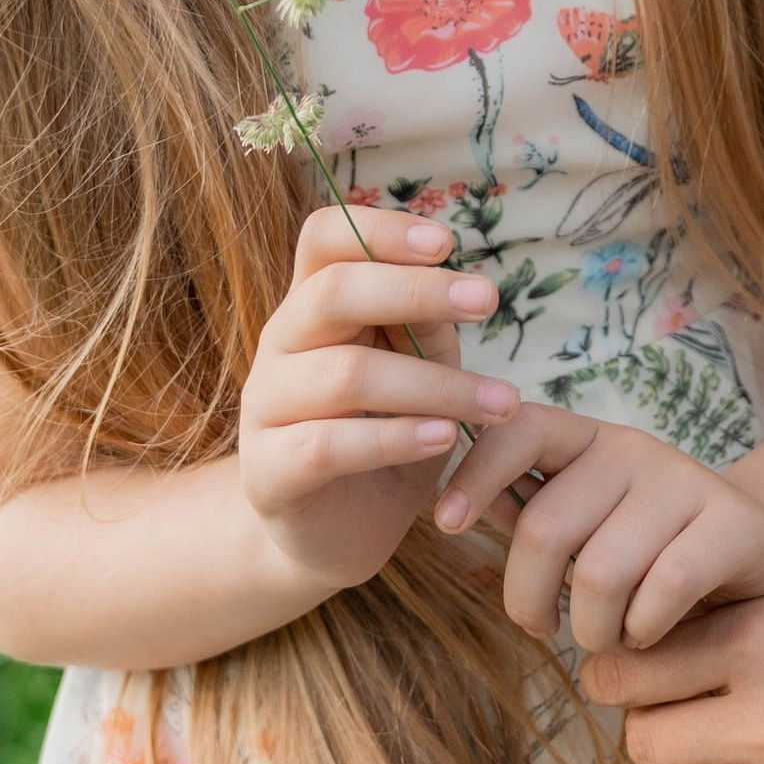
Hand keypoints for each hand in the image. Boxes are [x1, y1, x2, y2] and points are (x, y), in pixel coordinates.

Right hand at [236, 207, 520, 603]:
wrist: (334, 535)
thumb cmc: (385, 437)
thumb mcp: (419, 374)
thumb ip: (426, 330)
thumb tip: (460, 288)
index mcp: (312, 307)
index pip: (324, 239)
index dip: (380, 229)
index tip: (447, 242)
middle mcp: (281, 346)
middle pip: (333, 292)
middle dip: (418, 291)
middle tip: (489, 302)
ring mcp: (266, 408)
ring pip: (346, 375)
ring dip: (434, 385)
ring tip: (497, 402)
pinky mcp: (269, 472)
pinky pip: (328, 444)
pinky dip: (394, 437)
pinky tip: (445, 439)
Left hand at [441, 408, 763, 653]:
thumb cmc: (652, 551)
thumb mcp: (587, 526)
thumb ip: (529, 515)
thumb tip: (452, 511)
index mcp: (588, 440)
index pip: (518, 430)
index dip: (474, 473)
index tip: (446, 525)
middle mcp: (634, 449)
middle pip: (545, 527)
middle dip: (526, 600)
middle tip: (541, 630)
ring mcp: (688, 481)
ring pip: (600, 572)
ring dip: (591, 630)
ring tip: (606, 637)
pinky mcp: (735, 523)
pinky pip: (662, 592)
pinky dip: (643, 632)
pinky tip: (649, 635)